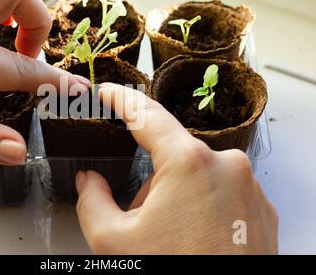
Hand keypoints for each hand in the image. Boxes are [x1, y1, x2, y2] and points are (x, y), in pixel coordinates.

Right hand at [75, 83, 277, 253]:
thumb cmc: (174, 272)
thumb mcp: (113, 240)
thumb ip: (92, 200)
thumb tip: (89, 181)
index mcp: (189, 163)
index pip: (146, 116)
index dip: (122, 100)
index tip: (110, 92)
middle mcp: (227, 166)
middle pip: (171, 158)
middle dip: (152, 185)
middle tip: (144, 222)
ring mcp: (248, 187)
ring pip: (197, 177)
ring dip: (178, 199)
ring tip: (173, 238)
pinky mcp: (260, 209)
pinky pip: (222, 193)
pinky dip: (203, 209)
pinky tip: (196, 240)